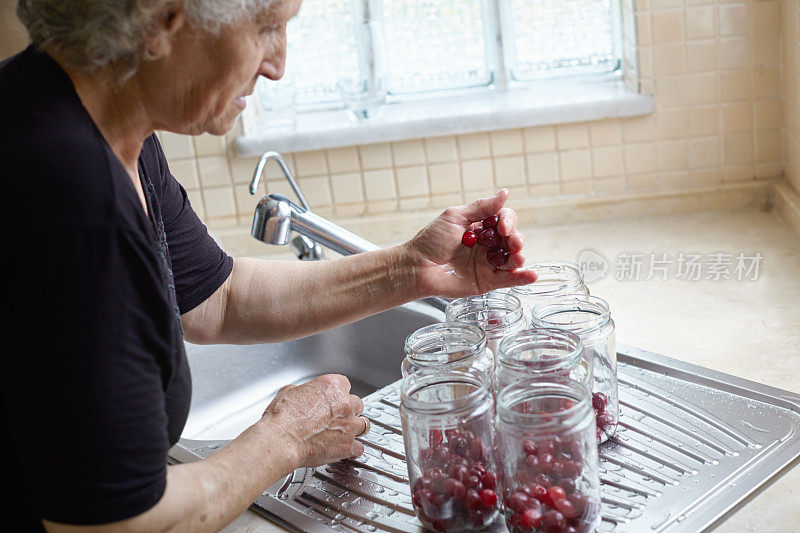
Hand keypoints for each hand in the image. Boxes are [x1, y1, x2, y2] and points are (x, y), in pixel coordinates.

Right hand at [260, 374, 365, 467]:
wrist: (282, 440)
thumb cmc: (282, 418)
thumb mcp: (288, 391)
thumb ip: (303, 391)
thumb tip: (302, 394)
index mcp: (332, 386)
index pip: (345, 384)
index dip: (338, 393)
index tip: (334, 399)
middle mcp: (344, 404)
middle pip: (357, 404)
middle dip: (349, 410)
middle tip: (338, 417)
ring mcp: (348, 425)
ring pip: (364, 424)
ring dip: (355, 428)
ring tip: (346, 432)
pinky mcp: (347, 446)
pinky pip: (359, 448)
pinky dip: (354, 449)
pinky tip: (347, 450)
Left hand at [405, 189, 536, 297]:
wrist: (417, 267)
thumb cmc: (430, 241)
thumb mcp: (455, 217)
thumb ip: (481, 207)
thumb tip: (506, 192)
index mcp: (480, 227)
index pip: (503, 220)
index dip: (507, 221)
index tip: (501, 227)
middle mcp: (486, 245)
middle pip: (512, 239)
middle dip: (516, 239)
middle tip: (511, 243)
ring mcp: (487, 264)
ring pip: (513, 259)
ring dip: (519, 256)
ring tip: (517, 257)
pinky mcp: (487, 282)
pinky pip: (509, 280)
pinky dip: (523, 278)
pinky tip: (531, 275)